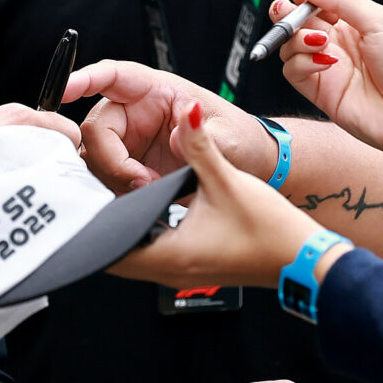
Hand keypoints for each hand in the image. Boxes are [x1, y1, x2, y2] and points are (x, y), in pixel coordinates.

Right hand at [61, 59, 276, 188]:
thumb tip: (175, 135)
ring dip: (113, 178)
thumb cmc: (239, 140)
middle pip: (96, 127)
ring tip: (150, 189)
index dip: (85, 78)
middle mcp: (135, 112)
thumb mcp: (228, 137)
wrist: (247, 167)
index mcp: (156, 90)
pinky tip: (141, 197)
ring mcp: (128, 140)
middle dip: (111, 158)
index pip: (113, 76)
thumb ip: (200, 136)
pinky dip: (115, 190)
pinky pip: (103, 177)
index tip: (65, 89)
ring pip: (93, 156)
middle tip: (140, 181)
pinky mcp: (127, 166)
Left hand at [107, 96, 324, 291]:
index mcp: (170, 252)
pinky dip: (139, 230)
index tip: (79, 192)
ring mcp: (178, 272)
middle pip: (112, 249)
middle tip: (90, 186)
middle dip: (100, 219)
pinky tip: (143, 206)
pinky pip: (150, 251)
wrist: (303, 259)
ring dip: (120, 225)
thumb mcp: (229, 181)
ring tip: (112, 191)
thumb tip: (186, 110)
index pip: (106, 243)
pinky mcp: (190, 266)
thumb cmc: (272, 231)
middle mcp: (168, 269)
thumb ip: (199, 144)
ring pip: (130, 251)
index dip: (88, 218)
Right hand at [278, 0, 382, 165]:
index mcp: (354, 23)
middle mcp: (337, 43)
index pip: (317, 2)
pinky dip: (301, 61)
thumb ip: (342, 0)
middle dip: (287, 13)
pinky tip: (325, 63)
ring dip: (297, 37)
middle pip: (296, 21)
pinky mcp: (317, 90)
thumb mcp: (380, 21)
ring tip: (321, 42)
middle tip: (291, 13)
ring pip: (289, 44)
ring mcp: (325, 66)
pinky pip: (292, 69)